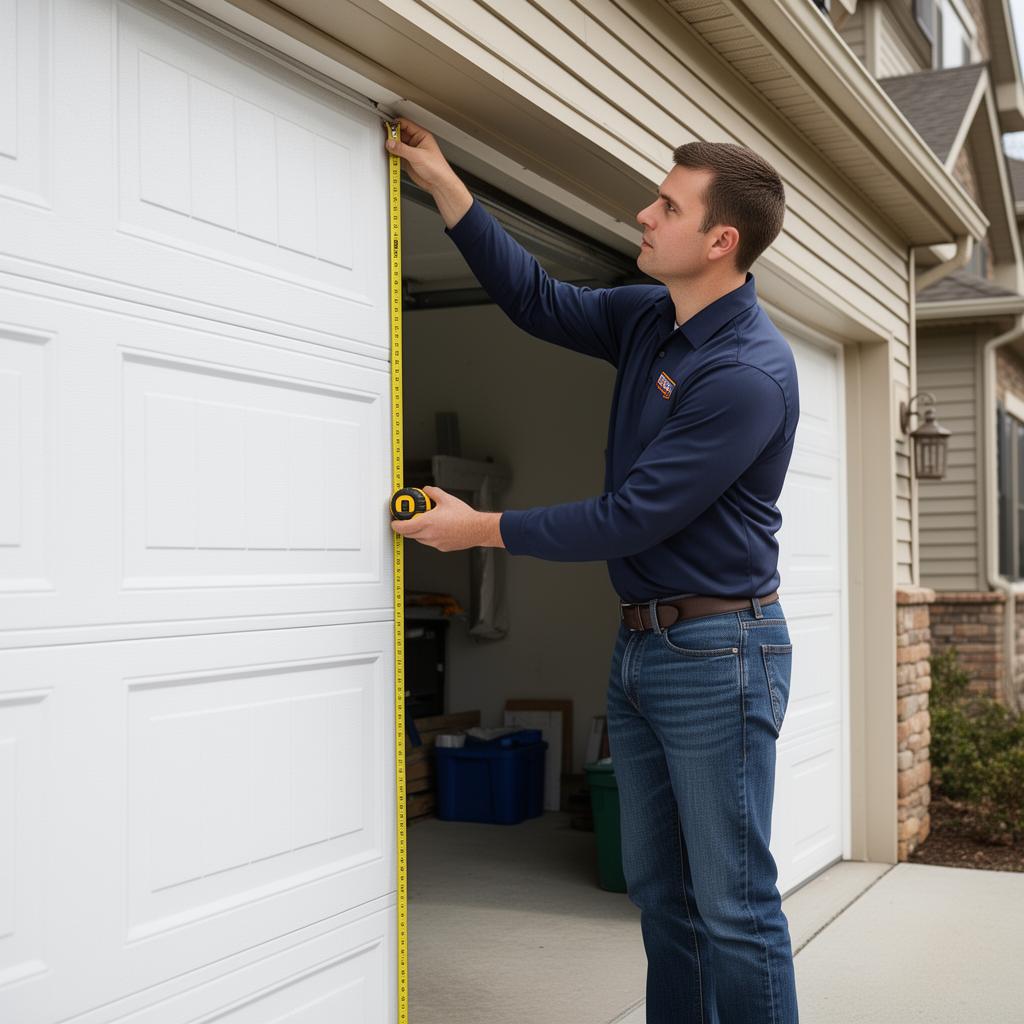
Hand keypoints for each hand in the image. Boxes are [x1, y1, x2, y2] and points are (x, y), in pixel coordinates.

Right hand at [383, 116, 454, 192]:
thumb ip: (402, 149)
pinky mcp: (408, 161)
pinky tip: (390, 157)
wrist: (439, 183)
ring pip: (398, 146)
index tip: (387, 127)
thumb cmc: (437, 168)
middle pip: (400, 135)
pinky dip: (393, 156)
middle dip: (392, 137)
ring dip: (392, 147)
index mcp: (421, 135)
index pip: (406, 125)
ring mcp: (411, 152)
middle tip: (386, 140)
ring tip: (388, 149)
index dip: (396, 125)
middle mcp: (416, 142)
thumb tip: (390, 143)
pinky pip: (398, 155)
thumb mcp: (417, 155)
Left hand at [389, 486, 503, 550]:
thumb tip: (426, 490)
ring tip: (426, 522)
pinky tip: (438, 528)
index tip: (395, 520)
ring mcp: (435, 543)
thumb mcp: (446, 498)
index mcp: (427, 522)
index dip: (395, 524)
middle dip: (406, 527)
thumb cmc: (464, 516)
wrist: (477, 529)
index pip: (402, 527)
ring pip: (419, 539)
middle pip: (408, 534)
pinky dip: (429, 536)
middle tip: (409, 519)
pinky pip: (430, 542)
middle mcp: (429, 535)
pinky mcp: (442, 547)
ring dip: (417, 532)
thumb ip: (432, 492)